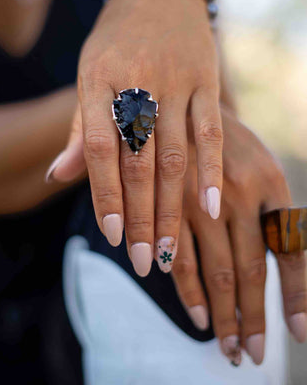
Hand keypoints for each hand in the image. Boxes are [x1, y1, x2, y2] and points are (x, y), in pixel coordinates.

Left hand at [48, 0, 222, 276]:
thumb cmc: (116, 45)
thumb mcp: (89, 76)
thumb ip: (80, 129)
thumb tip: (59, 176)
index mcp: (98, 80)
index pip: (100, 149)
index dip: (105, 195)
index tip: (114, 237)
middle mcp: (136, 82)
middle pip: (138, 161)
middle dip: (141, 216)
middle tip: (144, 261)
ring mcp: (175, 81)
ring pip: (174, 155)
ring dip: (173, 206)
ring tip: (169, 249)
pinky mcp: (206, 80)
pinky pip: (211, 132)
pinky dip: (212, 170)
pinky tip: (210, 207)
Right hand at [171, 106, 306, 364]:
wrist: (192, 109)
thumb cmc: (235, 149)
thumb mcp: (265, 170)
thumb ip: (277, 216)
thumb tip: (292, 262)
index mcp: (271, 184)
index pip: (288, 252)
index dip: (294, 295)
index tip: (296, 335)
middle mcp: (239, 194)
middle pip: (248, 270)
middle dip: (253, 318)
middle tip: (254, 355)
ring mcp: (202, 200)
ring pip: (215, 270)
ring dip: (223, 315)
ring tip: (231, 348)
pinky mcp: (170, 202)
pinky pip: (179, 256)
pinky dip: (189, 291)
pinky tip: (198, 316)